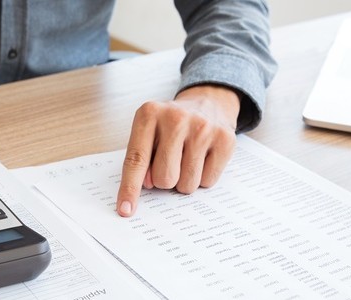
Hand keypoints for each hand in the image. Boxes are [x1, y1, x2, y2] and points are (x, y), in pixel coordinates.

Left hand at [116, 85, 239, 216]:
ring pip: (187, 184)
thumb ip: (141, 159)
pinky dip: (203, 177)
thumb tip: (148, 184)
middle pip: (164, 178)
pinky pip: (208, 181)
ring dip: (184, 180)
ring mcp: (202, 127)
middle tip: (171, 162)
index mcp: (149, 114)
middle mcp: (175, 118)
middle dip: (165, 180)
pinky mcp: (225, 139)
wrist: (208, 102)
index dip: (130, 188)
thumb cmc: (171, 125)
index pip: (136, 160)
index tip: (125, 210)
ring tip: (187, 157)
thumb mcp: (149, 133)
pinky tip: (203, 157)